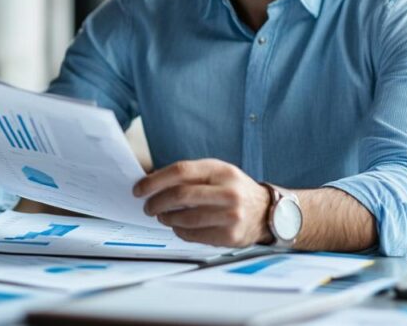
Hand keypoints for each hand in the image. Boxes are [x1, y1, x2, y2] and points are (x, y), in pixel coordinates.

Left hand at [133, 159, 271, 247]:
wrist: (266, 211)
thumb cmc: (233, 189)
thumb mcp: (217, 173)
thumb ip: (189, 175)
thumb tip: (151, 183)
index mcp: (221, 170)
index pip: (180, 171)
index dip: (155, 181)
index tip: (139, 189)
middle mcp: (228, 192)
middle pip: (180, 195)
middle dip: (156, 202)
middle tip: (148, 207)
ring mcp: (230, 216)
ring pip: (184, 218)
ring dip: (166, 218)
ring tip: (162, 216)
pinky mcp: (230, 236)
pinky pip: (193, 235)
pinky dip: (179, 231)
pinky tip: (178, 226)